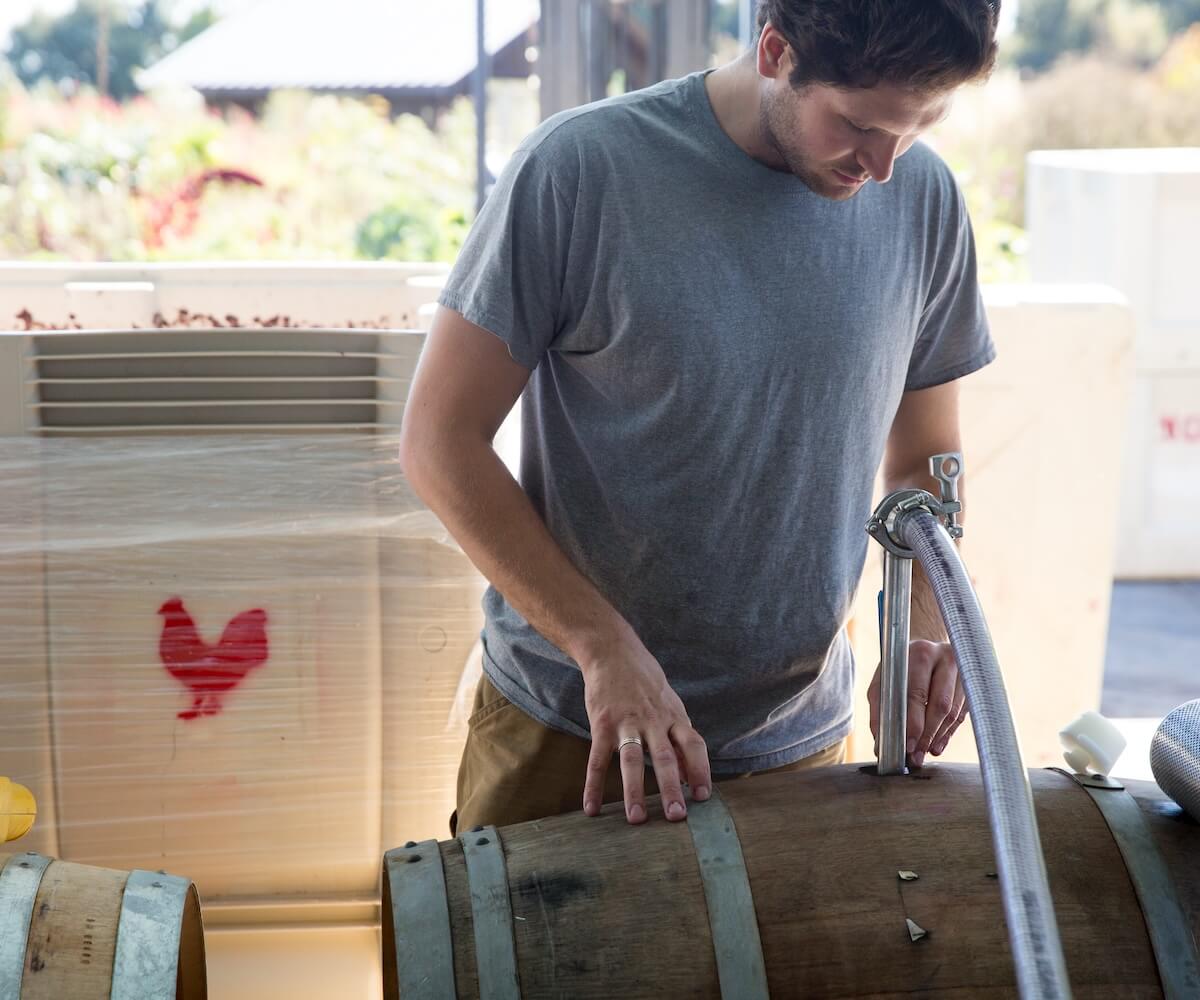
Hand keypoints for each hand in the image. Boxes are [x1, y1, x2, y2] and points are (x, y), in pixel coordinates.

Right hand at [578, 632, 710, 824]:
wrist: (612, 652)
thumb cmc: (645, 683)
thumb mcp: (670, 705)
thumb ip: (680, 738)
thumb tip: (691, 775)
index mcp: (673, 717)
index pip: (694, 744)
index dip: (700, 769)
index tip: (703, 796)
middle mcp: (652, 721)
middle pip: (665, 757)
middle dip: (672, 788)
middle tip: (676, 816)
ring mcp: (626, 723)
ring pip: (632, 760)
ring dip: (634, 790)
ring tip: (636, 818)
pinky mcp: (602, 725)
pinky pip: (596, 759)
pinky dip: (593, 785)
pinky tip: (591, 808)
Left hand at [867, 639, 967, 766]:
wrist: (928, 649)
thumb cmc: (901, 667)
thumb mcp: (885, 678)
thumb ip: (881, 707)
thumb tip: (881, 743)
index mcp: (919, 653)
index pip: (916, 693)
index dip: (912, 723)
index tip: (906, 746)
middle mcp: (944, 657)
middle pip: (939, 704)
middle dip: (926, 734)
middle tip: (915, 755)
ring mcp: (963, 669)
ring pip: (953, 712)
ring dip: (937, 736)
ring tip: (923, 752)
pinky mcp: (972, 683)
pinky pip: (962, 714)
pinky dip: (948, 733)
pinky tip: (936, 745)